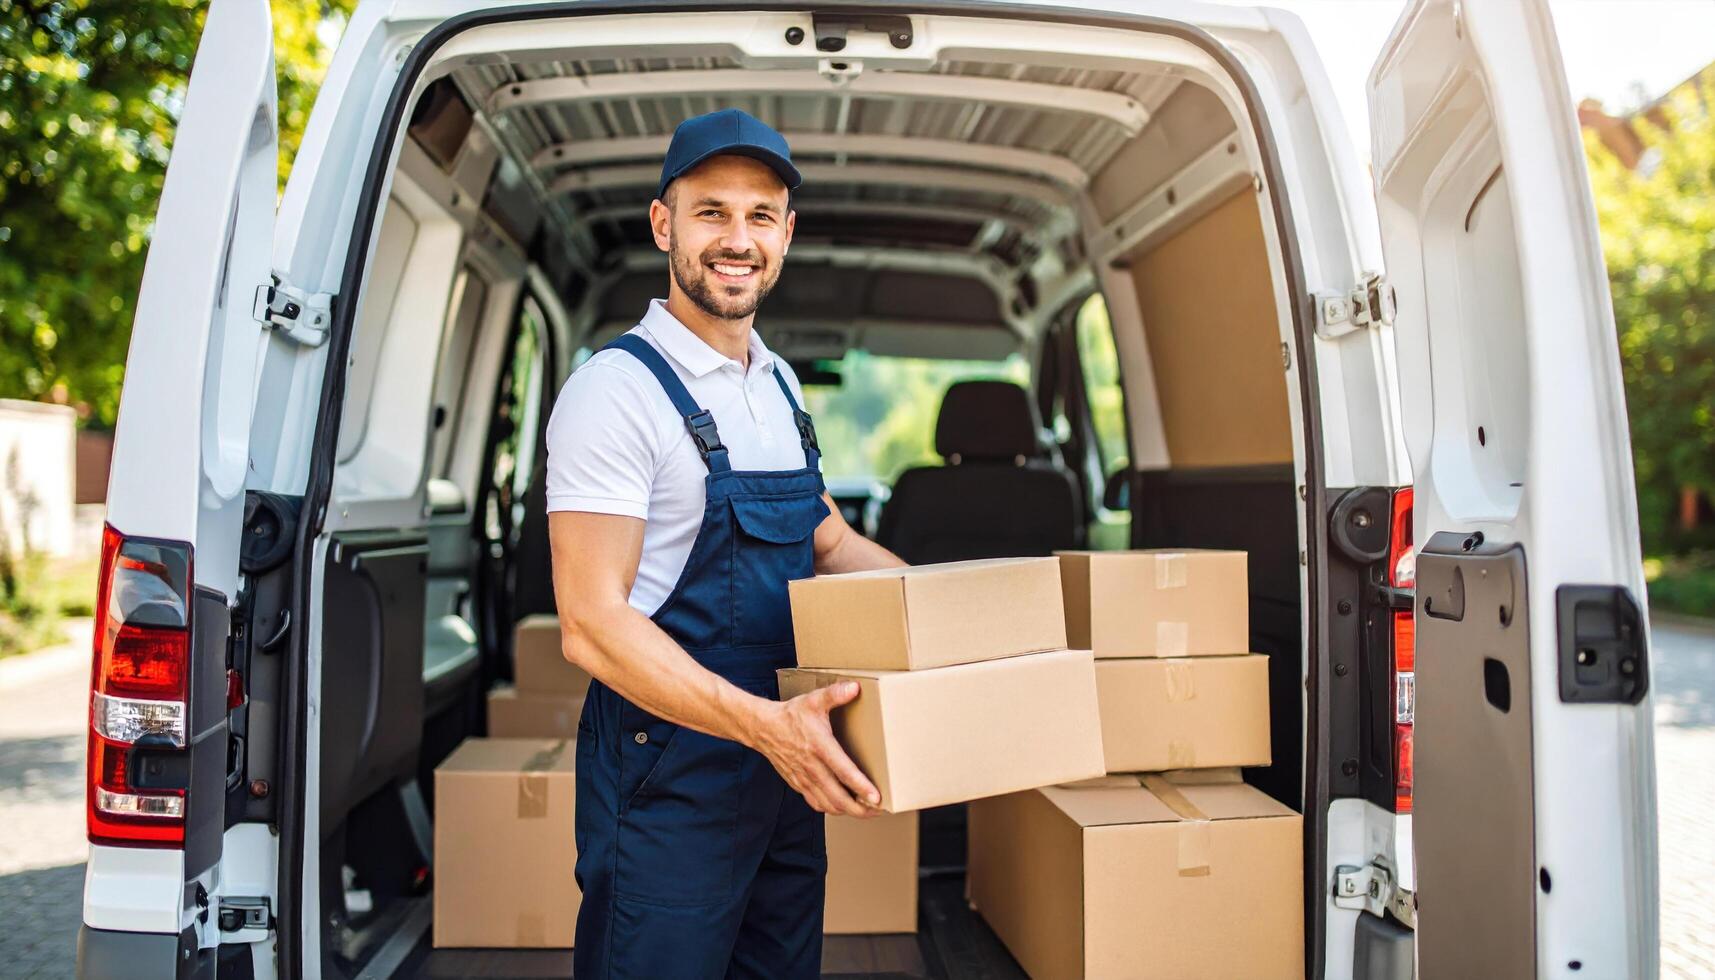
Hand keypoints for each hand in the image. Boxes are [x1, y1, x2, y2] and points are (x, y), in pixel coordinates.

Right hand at [748, 681, 882, 817]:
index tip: (877, 798)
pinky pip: (816, 803)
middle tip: (880, 810)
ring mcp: (804, 778)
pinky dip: (832, 809)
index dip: (861, 787)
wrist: (762, 728)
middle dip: (861, 808)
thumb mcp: (813, 700)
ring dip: (849, 812)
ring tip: (866, 811)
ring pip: (828, 804)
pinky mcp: (798, 784)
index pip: (843, 772)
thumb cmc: (791, 715)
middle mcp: (812, 767)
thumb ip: (835, 694)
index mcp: (819, 746)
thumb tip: (855, 687)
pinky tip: (844, 807)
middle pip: (838, 798)